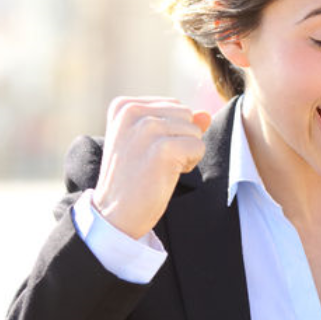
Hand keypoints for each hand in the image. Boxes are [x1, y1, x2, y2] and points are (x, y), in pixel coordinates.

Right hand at [92, 97, 211, 238]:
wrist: (115, 213)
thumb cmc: (133, 178)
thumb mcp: (150, 142)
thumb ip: (177, 123)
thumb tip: (205, 114)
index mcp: (124, 106)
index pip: (174, 106)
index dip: (171, 131)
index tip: (147, 150)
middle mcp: (132, 112)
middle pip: (187, 115)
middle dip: (181, 139)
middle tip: (155, 161)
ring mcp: (147, 128)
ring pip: (195, 130)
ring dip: (186, 152)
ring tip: (159, 168)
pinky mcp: (163, 148)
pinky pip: (198, 146)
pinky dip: (190, 163)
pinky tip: (167, 175)